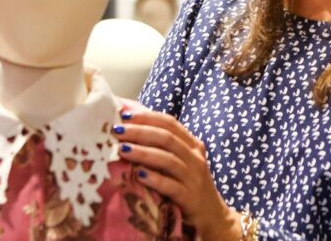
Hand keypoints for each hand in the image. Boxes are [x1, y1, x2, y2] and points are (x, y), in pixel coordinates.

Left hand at [114, 111, 242, 240]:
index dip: (146, 116)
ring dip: (143, 153)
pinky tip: (139, 175)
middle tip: (117, 131)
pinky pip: (171, 186)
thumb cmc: (188, 185)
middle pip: (167, 138)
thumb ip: (162, 145)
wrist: (213, 216)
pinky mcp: (190, 198)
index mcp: (192, 144)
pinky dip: (155, 179)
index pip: (169, 123)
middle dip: (140, 132)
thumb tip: (131, 125)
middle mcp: (195, 157)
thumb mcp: (181, 161)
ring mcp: (194, 178)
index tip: (124, 115)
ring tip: (122, 150)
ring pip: (168, 160)